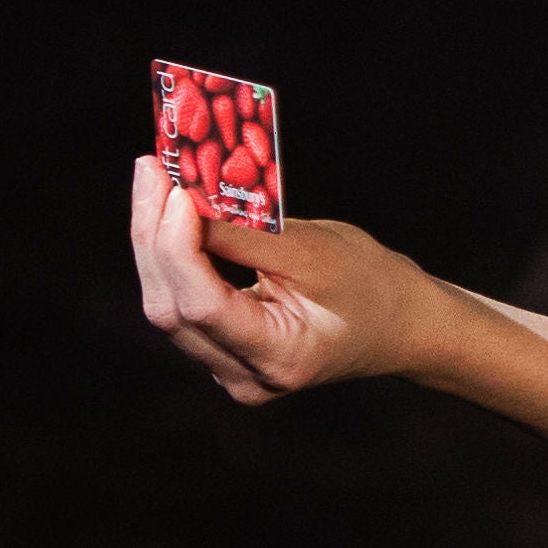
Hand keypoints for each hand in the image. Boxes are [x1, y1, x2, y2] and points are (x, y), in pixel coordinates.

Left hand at [129, 156, 437, 403]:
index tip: (174, 190)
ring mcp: (229, 371)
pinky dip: (171, 258)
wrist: (398, 323)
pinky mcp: (222, 352)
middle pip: (172, 308)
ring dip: (155, 242)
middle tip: (150, 170)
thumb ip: (248, 234)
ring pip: (168, 306)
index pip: (203, 305)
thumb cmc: (370, 285)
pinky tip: (167, 216)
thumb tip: (187, 201)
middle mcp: (244, 376)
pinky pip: (181, 304)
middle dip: (153, 235)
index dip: (177, 247)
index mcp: (278, 356)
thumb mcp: (316, 251)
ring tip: (154, 183)